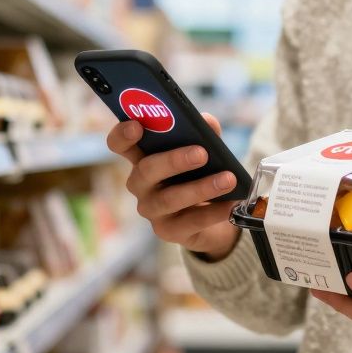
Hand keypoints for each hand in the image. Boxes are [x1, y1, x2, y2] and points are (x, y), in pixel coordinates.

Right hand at [107, 114, 241, 259]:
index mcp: (143, 158)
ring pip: (170, 198)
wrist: (213, 215)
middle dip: (174, 160)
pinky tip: (231, 204)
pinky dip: (214, 212)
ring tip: (227, 179)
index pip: (120, 145)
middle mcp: (141, 184)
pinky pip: (190, 221)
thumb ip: (205, 134)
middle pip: (146, 170)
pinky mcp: (168, 231)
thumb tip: (207, 121)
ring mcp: (152, 210)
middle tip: (202, 153)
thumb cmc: (200, 174)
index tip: (136, 126)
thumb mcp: (204, 151)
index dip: (123, 135)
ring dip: (201, 188)